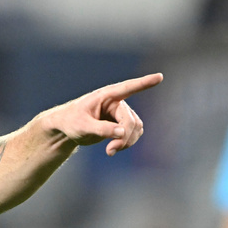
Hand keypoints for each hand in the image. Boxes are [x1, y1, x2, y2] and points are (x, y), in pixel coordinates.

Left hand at [45, 73, 161, 155]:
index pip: (128, 88)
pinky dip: (127, 142)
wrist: (68, 128)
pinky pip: (135, 133)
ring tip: (110, 151)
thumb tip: (122, 132)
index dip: (144, 83)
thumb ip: (101, 129)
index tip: (160, 77)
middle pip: (131, 120)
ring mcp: (121, 112)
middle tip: (110, 151)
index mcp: (106, 96)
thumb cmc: (71, 122)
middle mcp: (117, 102)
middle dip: (124, 137)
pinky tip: (114, 148)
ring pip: (136, 128)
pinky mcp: (123, 123)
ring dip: (127, 141)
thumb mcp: (82, 127)